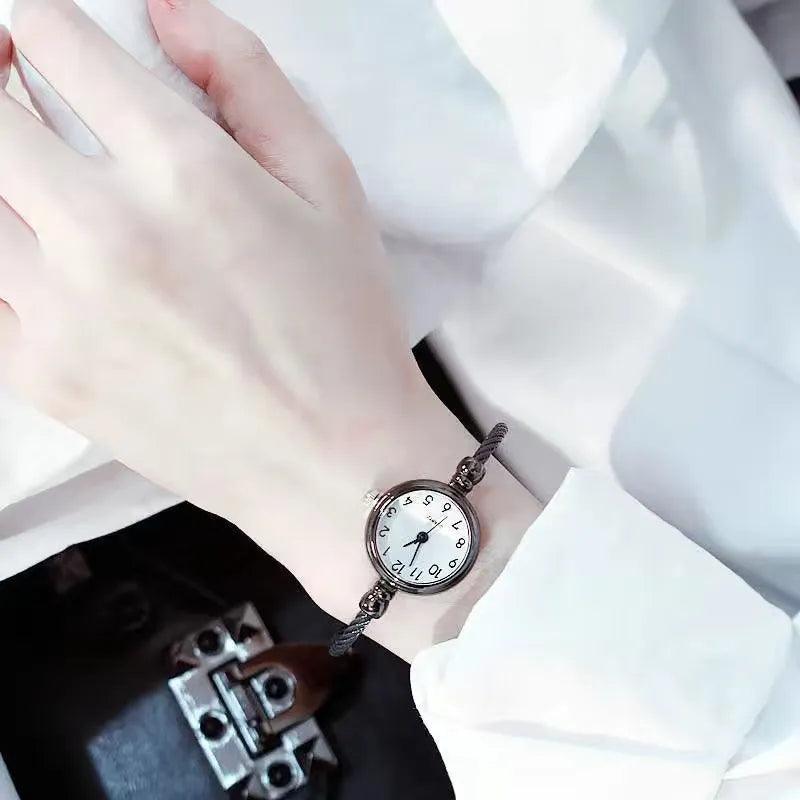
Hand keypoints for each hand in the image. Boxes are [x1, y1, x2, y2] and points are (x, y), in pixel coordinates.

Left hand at [0, 0, 539, 659]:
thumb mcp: (331, 186)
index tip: (47, 29)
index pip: (59, 44)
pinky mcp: (42, 376)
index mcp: (186, 174)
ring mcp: (60, 310)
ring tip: (41, 179)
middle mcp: (108, 233)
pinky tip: (44, 260)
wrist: (333, 465)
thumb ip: (249, 78)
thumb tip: (167, 13)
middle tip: (15, 78)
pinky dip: (4, 262)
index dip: (42, 19)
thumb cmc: (345, 330)